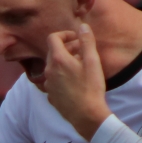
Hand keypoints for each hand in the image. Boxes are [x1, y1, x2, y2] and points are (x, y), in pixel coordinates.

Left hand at [38, 24, 109, 139]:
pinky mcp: (51, 96)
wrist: (86, 116)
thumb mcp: (93, 62)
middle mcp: (49, 71)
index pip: (53, 38)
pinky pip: (54, 80)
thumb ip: (87, 42)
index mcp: (58, 60)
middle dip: (67, 48)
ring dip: (65, 62)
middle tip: (82, 50)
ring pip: (53, 67)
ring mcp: (48, 84)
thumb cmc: (91, 88)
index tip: (76, 38)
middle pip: (53, 52)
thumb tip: (82, 26)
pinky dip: (62, 76)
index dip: (64, 34)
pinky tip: (75, 81)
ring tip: (80, 66)